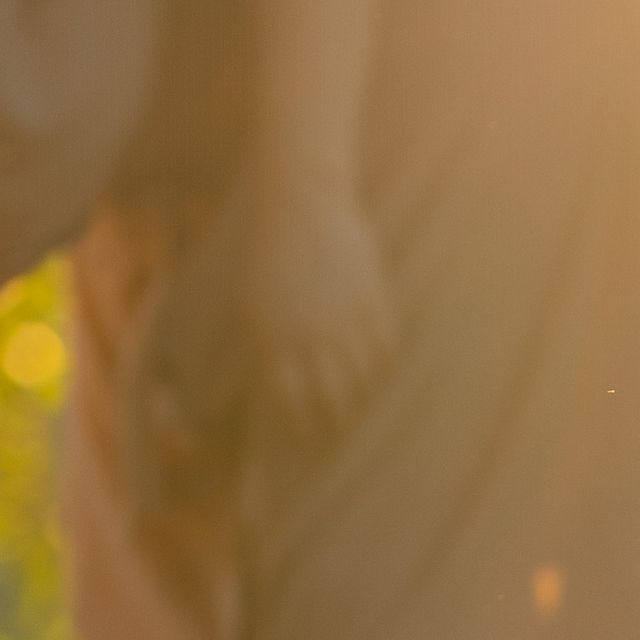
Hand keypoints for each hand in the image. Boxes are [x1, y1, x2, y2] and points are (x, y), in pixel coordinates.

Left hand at [246, 181, 395, 437]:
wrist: (302, 204)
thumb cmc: (272, 254)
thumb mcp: (257, 300)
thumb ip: (270, 341)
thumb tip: (280, 382)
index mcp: (276, 332)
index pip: (291, 394)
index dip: (300, 420)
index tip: (305, 435)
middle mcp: (312, 329)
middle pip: (331, 391)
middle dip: (335, 419)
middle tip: (339, 433)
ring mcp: (345, 315)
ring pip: (362, 373)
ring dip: (363, 396)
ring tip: (362, 408)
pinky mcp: (371, 298)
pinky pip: (383, 345)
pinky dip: (382, 365)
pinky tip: (381, 375)